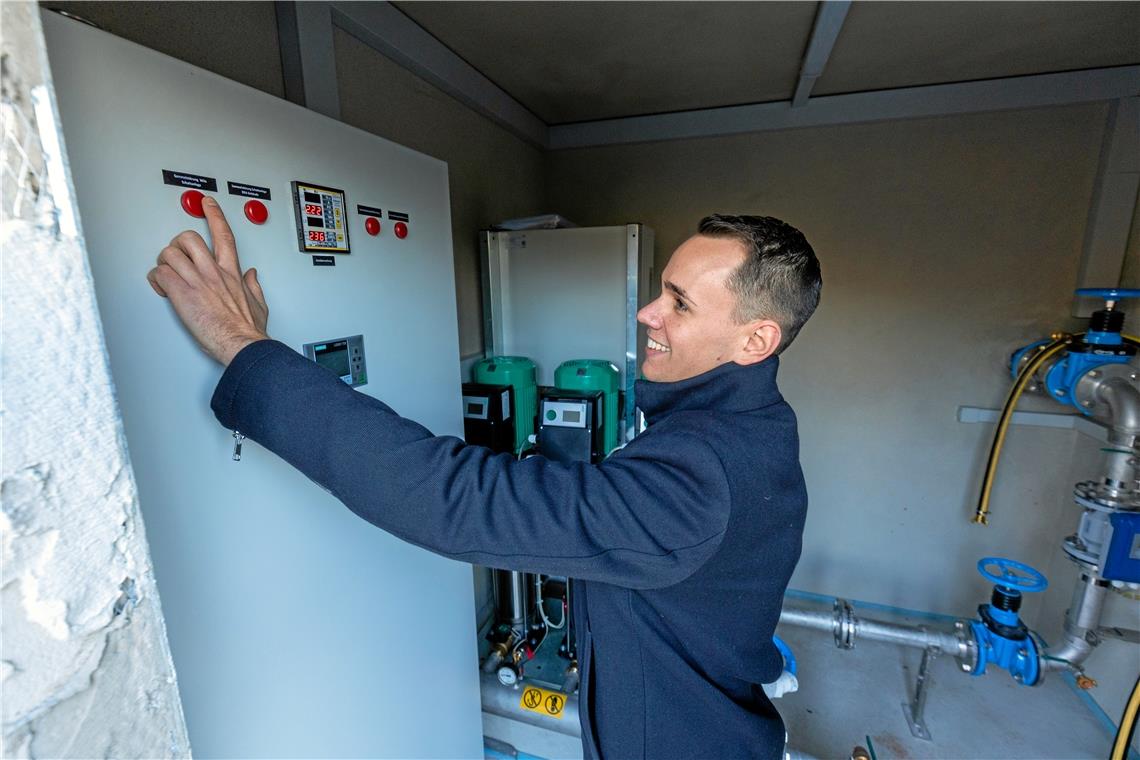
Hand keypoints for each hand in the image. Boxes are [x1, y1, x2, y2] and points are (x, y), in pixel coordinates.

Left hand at [147, 196, 268, 364]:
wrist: (240, 342)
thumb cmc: (248, 328)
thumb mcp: (258, 303)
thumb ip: (254, 286)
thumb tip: (253, 275)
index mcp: (231, 272)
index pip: (223, 234)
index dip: (214, 215)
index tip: (208, 204)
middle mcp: (212, 271)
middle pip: (188, 238)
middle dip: (177, 244)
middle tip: (176, 255)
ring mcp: (196, 281)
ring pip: (169, 253)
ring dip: (164, 263)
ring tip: (167, 276)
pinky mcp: (181, 293)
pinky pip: (159, 274)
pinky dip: (156, 280)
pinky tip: (162, 289)